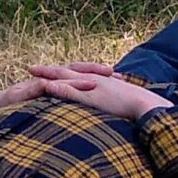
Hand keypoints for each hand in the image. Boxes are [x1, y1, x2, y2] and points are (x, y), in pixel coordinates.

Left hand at [0, 62, 170, 117]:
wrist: (147, 107)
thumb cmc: (134, 110)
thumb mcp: (114, 105)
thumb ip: (104, 103)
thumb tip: (99, 110)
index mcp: (95, 84)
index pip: (72, 76)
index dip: (57, 74)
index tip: (41, 72)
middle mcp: (91, 81)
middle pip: (65, 73)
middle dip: (47, 71)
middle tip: (30, 67)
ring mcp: (91, 86)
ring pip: (65, 78)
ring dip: (48, 75)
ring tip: (31, 72)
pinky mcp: (93, 95)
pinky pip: (72, 90)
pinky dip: (59, 87)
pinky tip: (45, 86)